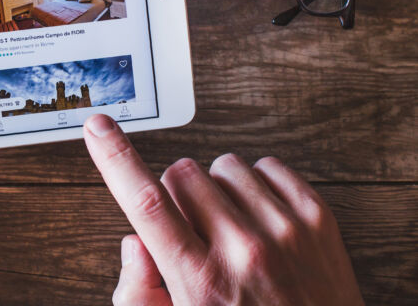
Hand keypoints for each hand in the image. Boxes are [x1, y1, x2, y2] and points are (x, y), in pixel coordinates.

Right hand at [83, 114, 362, 305]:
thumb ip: (140, 294)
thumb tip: (136, 243)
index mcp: (199, 280)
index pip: (146, 202)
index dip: (116, 158)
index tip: (98, 127)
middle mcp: (242, 250)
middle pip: (182, 173)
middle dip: (177, 194)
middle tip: (193, 231)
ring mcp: (285, 231)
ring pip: (225, 165)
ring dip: (219, 189)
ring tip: (231, 229)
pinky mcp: (318, 219)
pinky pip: (270, 166)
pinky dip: (258, 185)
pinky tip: (259, 218)